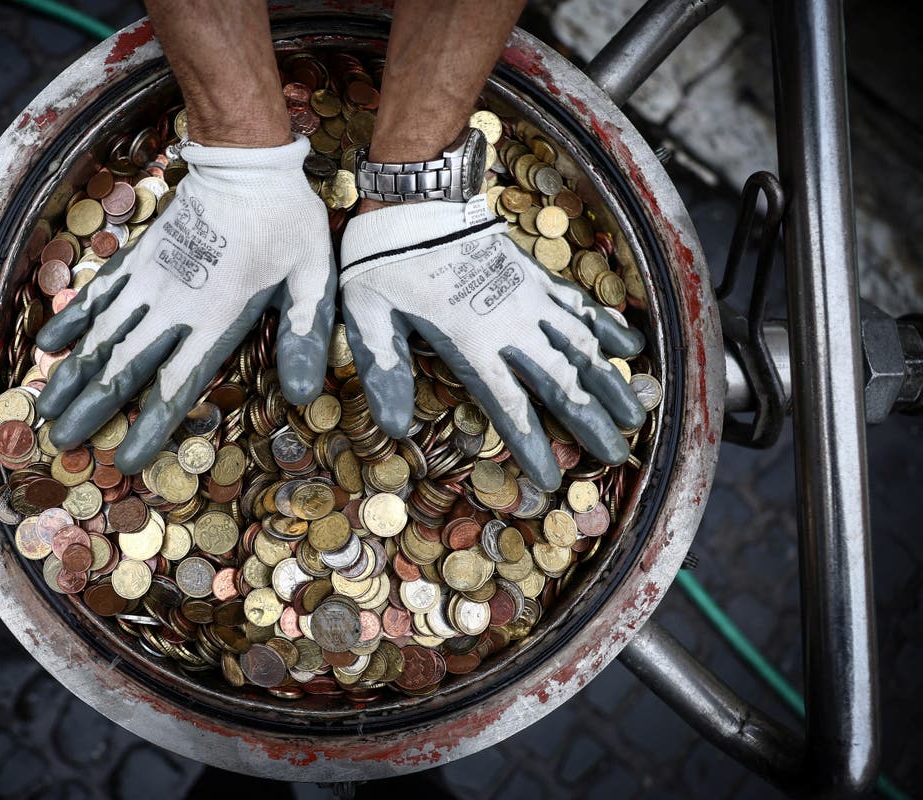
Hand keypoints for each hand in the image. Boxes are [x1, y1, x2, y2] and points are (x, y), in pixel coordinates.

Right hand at [36, 134, 333, 473]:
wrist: (245, 161)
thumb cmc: (287, 223)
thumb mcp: (313, 278)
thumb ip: (305, 335)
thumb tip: (304, 397)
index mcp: (217, 317)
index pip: (177, 384)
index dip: (150, 426)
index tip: (124, 462)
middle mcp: (174, 305)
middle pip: (125, 367)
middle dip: (93, 409)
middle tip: (65, 443)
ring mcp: (150, 280)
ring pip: (102, 335)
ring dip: (73, 374)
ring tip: (46, 408)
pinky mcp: (138, 257)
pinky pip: (98, 293)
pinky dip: (71, 319)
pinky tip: (48, 344)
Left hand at [339, 199, 645, 491]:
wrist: (418, 196)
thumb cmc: (385, 261)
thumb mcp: (369, 317)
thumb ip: (384, 371)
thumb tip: (393, 429)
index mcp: (472, 342)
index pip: (510, 405)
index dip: (533, 445)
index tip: (552, 479)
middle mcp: (512, 324)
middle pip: (561, 381)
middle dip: (589, 421)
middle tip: (614, 455)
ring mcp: (529, 297)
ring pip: (582, 345)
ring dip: (611, 381)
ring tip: (637, 413)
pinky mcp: (535, 275)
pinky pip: (580, 304)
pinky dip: (608, 326)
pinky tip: (631, 345)